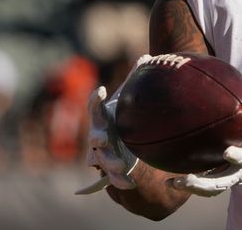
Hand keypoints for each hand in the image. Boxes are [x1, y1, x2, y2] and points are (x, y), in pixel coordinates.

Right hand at [75, 54, 151, 194]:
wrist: (125, 138)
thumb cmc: (125, 115)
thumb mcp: (130, 98)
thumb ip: (136, 78)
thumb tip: (147, 56)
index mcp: (103, 117)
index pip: (95, 107)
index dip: (95, 99)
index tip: (101, 90)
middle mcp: (100, 136)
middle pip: (94, 137)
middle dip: (97, 138)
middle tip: (103, 139)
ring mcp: (104, 154)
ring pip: (101, 161)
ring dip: (110, 163)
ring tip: (121, 165)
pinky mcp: (112, 168)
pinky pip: (113, 178)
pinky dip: (120, 181)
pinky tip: (130, 184)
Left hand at [167, 74, 241, 196]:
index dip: (238, 157)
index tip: (227, 152)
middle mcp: (241, 171)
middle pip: (223, 182)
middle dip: (205, 182)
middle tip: (188, 178)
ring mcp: (231, 178)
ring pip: (211, 189)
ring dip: (192, 188)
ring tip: (172, 183)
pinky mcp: (223, 180)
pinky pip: (205, 187)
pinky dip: (190, 186)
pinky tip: (170, 181)